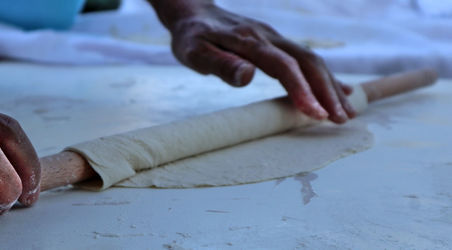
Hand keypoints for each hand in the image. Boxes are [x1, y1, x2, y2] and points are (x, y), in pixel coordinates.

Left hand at [149, 0, 355, 122]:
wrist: (193, 12)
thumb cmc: (191, 37)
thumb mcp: (195, 52)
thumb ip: (221, 64)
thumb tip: (247, 76)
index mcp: (249, 41)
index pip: (284, 66)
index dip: (302, 90)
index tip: (315, 115)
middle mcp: (268, 37)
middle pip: (307, 62)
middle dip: (327, 91)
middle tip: (341, 119)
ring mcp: (274, 38)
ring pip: (311, 60)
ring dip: (331, 86)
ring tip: (347, 112)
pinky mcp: (276, 42)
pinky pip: (306, 58)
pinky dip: (325, 76)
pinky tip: (341, 89)